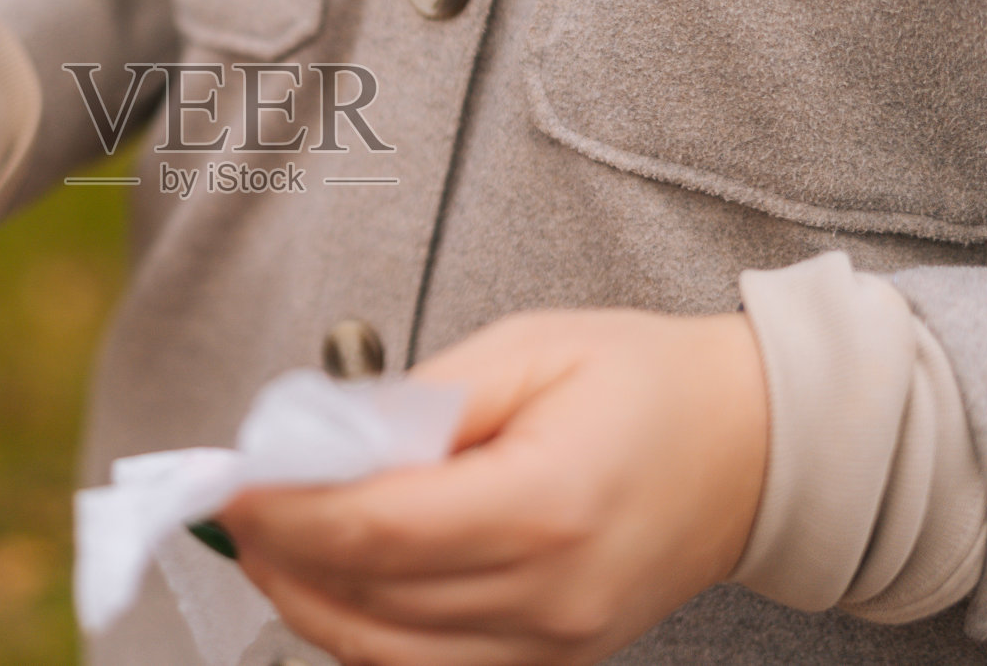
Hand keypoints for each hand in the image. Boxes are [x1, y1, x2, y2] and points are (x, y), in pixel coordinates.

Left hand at [220, 309, 767, 665]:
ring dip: (310, 604)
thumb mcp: (527, 350)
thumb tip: (323, 444)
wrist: (753, 448)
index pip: (376, 532)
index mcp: (544, 504)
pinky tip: (334, 586)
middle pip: (369, 602)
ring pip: (389, 655)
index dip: (287, 514)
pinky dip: (365, 635)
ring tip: (268, 546)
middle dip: (280, 557)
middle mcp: (550, 594)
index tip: (233, 485)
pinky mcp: (557, 660)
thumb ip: (420, 403)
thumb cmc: (644, 382)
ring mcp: (557, 643)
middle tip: (234, 512)